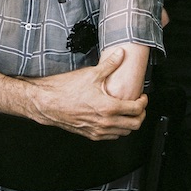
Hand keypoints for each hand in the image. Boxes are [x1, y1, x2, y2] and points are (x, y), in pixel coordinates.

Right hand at [26, 50, 147, 140]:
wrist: (47, 102)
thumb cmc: (65, 89)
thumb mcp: (91, 73)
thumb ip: (110, 64)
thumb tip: (121, 54)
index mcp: (108, 108)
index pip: (136, 110)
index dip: (143, 102)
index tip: (142, 96)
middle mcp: (105, 122)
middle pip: (134, 125)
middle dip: (141, 115)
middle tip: (139, 105)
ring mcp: (98, 131)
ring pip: (124, 133)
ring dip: (129, 123)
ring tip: (127, 110)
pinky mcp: (90, 134)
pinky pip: (111, 136)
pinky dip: (117, 129)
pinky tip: (114, 118)